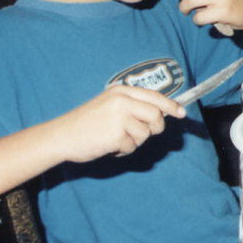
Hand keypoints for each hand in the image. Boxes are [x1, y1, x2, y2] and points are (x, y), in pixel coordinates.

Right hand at [51, 85, 183, 160]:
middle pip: (156, 115)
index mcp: (120, 92)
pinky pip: (132, 146)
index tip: (181, 113)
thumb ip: (133, 106)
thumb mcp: (109, 106)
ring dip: (133, 141)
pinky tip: (108, 145)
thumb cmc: (85, 123)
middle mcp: (122, 101)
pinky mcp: (116, 135)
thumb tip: (161, 114)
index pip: (154, 97)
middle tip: (139, 133)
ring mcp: (119, 117)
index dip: (170, 106)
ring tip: (114, 138)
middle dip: (154, 128)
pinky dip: (122, 150)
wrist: (60, 136)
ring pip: (145, 133)